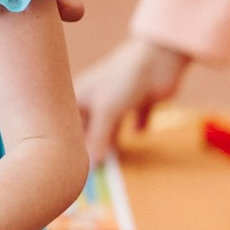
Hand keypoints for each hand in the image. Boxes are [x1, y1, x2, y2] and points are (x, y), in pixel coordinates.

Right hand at [75, 36, 189, 167]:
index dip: (71, 144)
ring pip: (113, 127)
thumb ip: (98, 139)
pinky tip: (140, 131)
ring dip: (114, 142)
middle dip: (94, 147)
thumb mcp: (106, 112)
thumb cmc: (123, 80)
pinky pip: (138, 119)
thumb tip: (90, 165)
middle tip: (94, 171)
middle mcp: (97, 99)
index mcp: (80, 97)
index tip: (73, 165)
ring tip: (113, 162)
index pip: (70, 126)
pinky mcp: (141, 102)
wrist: (159, 58)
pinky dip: (139, 126)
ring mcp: (119, 100)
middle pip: (92, 129)